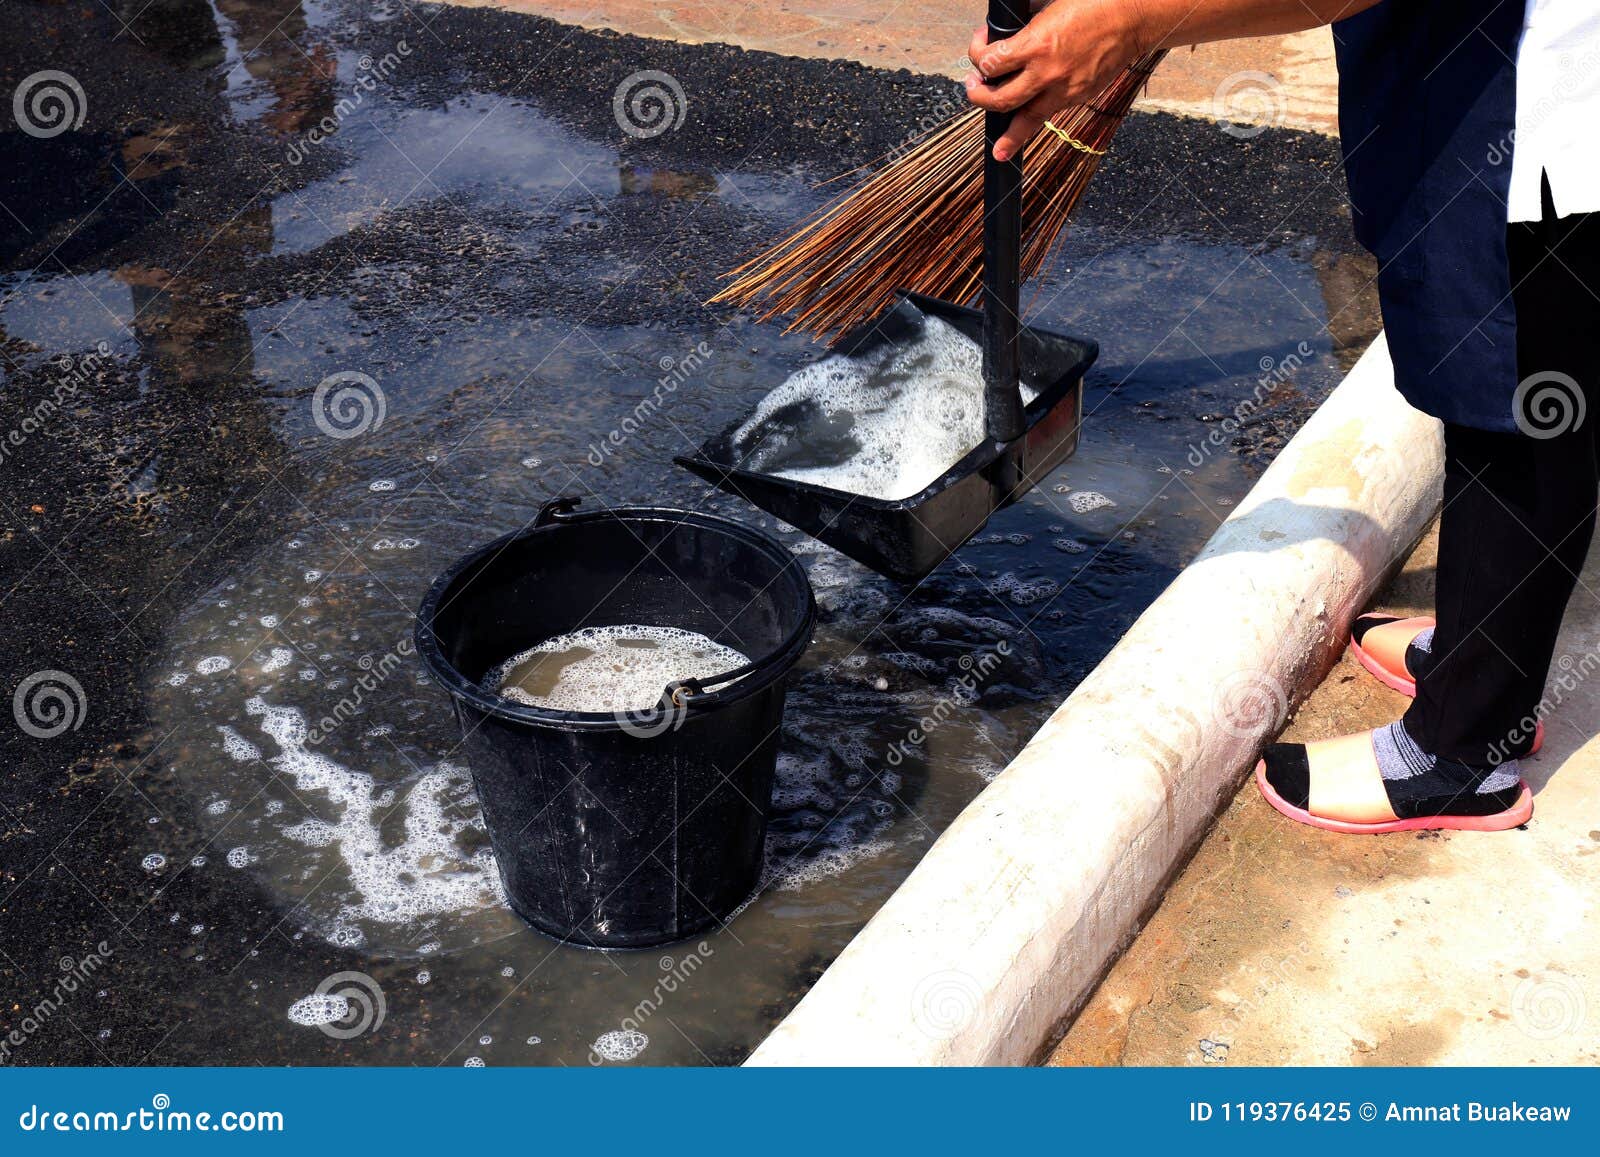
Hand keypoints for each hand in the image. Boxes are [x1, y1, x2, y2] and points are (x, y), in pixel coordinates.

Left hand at [965, 0, 1147, 160]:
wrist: (1132, 17)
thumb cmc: (1093, 3)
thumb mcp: (1050, 6)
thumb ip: (1025, 22)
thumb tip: (1004, 31)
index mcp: (1036, 44)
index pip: (989, 63)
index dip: (976, 54)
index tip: (980, 45)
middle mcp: (1046, 73)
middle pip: (998, 100)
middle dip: (977, 96)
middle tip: (973, 87)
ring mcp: (1063, 89)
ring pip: (1024, 122)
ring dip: (1006, 137)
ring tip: (997, 146)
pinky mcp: (1077, 97)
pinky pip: (1048, 114)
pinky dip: (1033, 124)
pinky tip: (1023, 133)